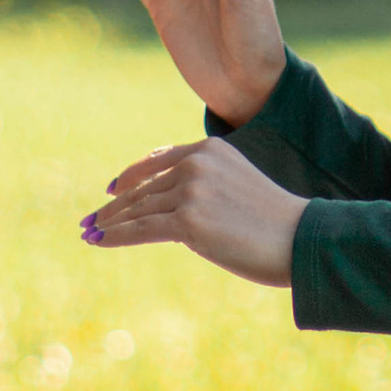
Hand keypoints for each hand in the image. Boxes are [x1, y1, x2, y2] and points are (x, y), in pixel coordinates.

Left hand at [81, 139, 301, 286]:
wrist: (300, 239)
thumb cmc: (276, 223)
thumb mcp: (238, 189)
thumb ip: (206, 189)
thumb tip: (169, 212)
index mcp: (211, 150)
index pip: (160, 160)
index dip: (132, 176)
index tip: (113, 188)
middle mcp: (198, 164)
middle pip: (144, 187)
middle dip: (114, 206)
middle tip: (91, 219)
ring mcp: (192, 191)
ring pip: (138, 209)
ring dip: (109, 222)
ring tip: (90, 232)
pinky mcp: (188, 221)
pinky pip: (140, 229)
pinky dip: (114, 235)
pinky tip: (97, 240)